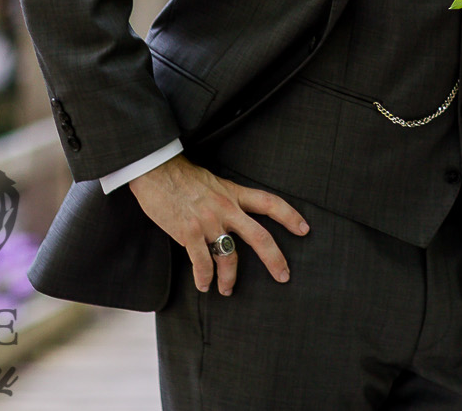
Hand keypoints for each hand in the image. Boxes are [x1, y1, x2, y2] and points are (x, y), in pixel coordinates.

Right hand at [128, 155, 308, 294]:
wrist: (156, 171)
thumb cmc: (183, 177)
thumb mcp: (214, 183)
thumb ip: (227, 200)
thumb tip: (235, 217)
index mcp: (234, 194)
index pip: (270, 203)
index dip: (290, 216)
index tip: (304, 229)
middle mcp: (226, 208)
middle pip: (259, 236)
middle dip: (274, 259)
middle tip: (284, 276)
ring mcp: (208, 221)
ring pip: (229, 256)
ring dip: (229, 278)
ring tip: (227, 290)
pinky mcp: (188, 232)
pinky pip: (201, 262)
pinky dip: (204, 278)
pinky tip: (204, 285)